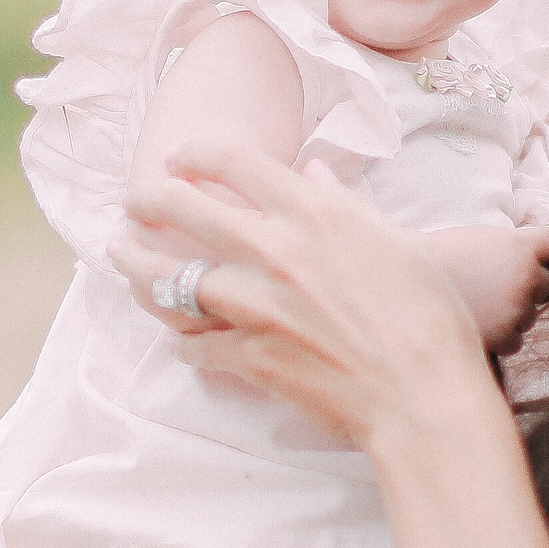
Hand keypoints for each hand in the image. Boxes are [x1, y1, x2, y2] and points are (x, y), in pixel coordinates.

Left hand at [117, 143, 483, 455]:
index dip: (196, 153)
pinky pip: (195, 344)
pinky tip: (174, 339)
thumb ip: (347, 204)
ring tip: (122, 256)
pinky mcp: (248, 356)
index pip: (234, 162)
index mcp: (312, 212)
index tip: (179, 156)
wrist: (421, 394)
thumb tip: (314, 174)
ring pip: (169, 277)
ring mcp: (254, 306)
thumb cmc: (426, 316)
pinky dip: (181, 341)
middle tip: (134, 200)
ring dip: (138, 265)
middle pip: (182, 208)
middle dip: (148, 198)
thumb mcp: (396, 241)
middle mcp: (273, 251)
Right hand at [419, 221, 548, 356]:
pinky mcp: (505, 337)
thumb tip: (545, 265)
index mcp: (521, 245)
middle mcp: (526, 276)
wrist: (402, 287)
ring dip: (511, 313)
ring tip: (475, 302)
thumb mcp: (481, 240)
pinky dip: (500, 334)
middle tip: (494, 283)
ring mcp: (517, 309)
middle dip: (529, 286)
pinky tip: (474, 321)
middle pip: (547, 285)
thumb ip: (516, 249)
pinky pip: (516, 339)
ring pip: (530, 316)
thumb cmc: (438, 260)